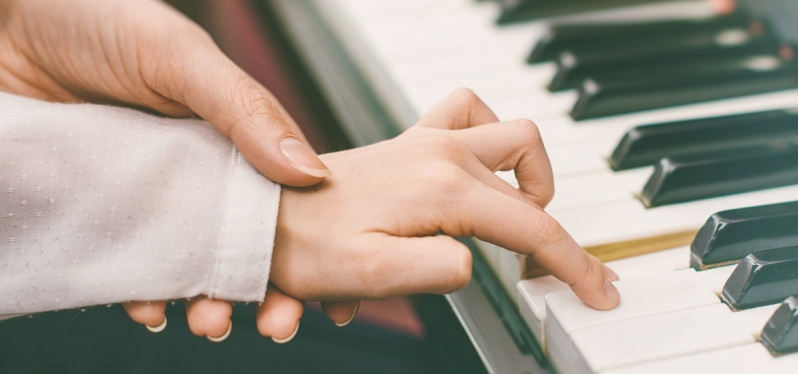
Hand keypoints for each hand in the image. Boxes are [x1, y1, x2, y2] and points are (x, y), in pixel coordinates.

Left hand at [0, 0, 328, 338]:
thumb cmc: (92, 17)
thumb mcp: (177, 56)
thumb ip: (243, 109)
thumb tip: (310, 170)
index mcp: (228, 136)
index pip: (280, 201)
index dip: (308, 246)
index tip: (329, 292)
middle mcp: (193, 171)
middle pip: (241, 244)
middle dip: (266, 289)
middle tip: (279, 321)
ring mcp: (145, 197)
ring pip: (188, 264)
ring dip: (207, 302)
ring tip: (212, 321)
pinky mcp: (96, 213)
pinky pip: (123, 267)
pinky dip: (140, 295)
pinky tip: (149, 306)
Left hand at [267, 89, 620, 330]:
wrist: (266, 215)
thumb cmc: (306, 247)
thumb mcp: (370, 274)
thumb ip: (438, 269)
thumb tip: (476, 261)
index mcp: (443, 189)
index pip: (533, 227)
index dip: (574, 264)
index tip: (599, 293)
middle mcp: (443, 154)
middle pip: (533, 183)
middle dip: (557, 229)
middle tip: (554, 271)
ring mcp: (428, 141)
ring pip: (512, 136)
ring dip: (531, 175)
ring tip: (522, 218)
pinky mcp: (413, 141)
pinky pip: (469, 115)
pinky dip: (491, 140)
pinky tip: (481, 172)